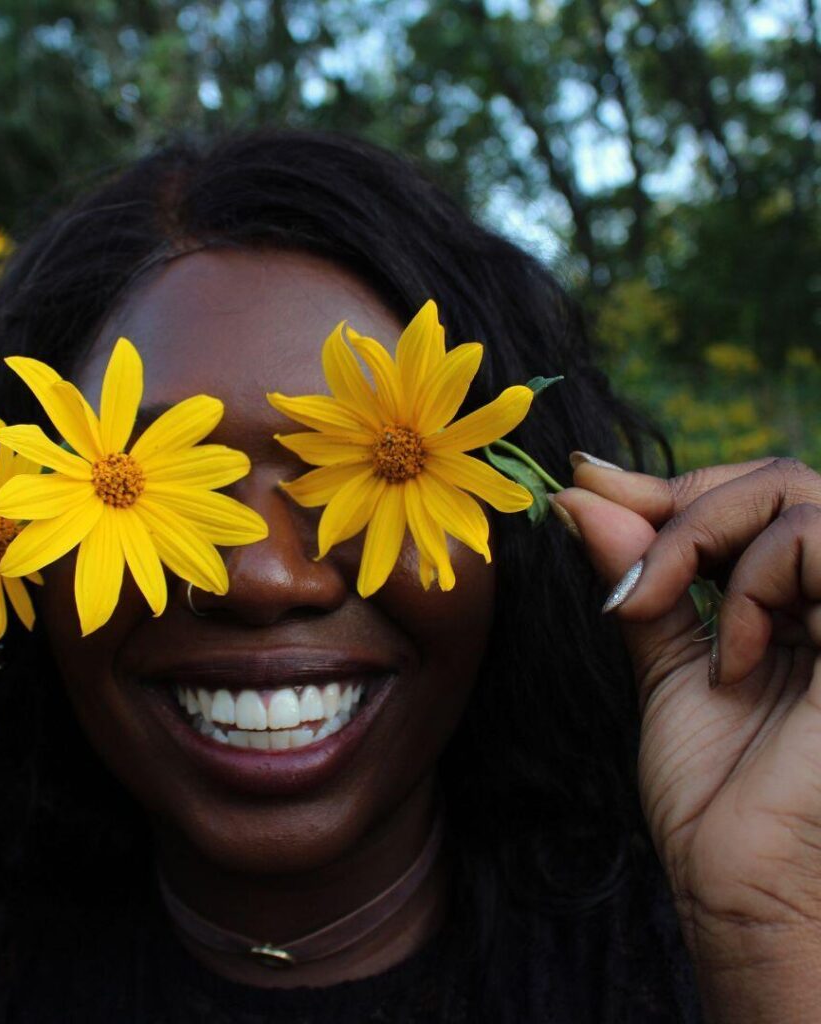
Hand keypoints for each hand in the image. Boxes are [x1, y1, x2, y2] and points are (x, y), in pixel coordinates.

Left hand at [555, 457, 820, 1020]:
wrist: (744, 888)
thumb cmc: (713, 794)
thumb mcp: (665, 664)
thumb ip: (640, 578)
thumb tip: (582, 496)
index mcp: (799, 606)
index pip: (752, 499)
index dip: (667, 485)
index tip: (583, 483)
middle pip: (776, 482)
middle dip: (679, 504)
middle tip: (624, 569)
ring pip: (794, 496)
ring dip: (702, 545)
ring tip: (670, 624)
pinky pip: (816, 544)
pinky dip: (749, 586)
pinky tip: (732, 659)